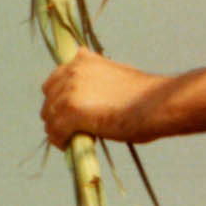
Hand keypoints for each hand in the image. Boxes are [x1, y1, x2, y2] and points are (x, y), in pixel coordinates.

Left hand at [41, 50, 165, 143]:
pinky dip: (60, 141)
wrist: (157, 104)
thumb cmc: (144, 94)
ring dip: (57, 130)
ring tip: (70, 140)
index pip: (54, 81)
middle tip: (69, 130)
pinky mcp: (72, 112)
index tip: (68, 114)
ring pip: (50, 117)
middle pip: (48, 100)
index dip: (59, 100)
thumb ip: (96, 74)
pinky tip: (69, 146)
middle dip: (56, 116)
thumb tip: (86, 82)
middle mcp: (72, 72)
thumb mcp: (117, 73)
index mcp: (82, 60)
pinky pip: (55, 132)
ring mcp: (70, 91)